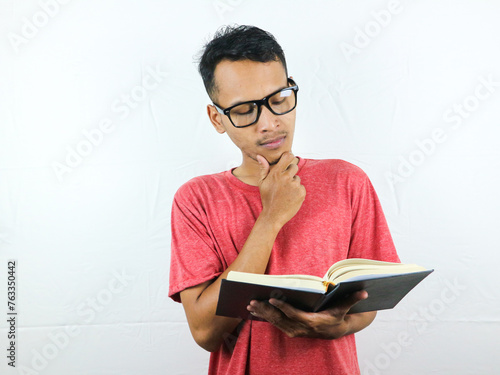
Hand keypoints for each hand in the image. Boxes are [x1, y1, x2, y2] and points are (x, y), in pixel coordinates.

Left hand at [246, 291, 372, 338]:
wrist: (335, 331)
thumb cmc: (338, 316)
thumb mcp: (345, 309)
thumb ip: (352, 300)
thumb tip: (363, 292)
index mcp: (312, 322)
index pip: (295, 314)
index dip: (283, 307)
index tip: (272, 299)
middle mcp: (301, 328)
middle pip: (281, 319)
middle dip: (266, 311)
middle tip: (253, 301)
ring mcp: (294, 330)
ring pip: (275, 322)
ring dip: (262, 314)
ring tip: (249, 305)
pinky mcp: (290, 330)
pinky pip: (275, 323)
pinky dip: (264, 317)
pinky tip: (254, 310)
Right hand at [256, 152, 305, 227]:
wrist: (273, 215)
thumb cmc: (267, 198)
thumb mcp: (262, 183)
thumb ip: (263, 168)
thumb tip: (260, 155)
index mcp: (276, 173)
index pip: (287, 156)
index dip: (289, 157)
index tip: (287, 161)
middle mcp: (286, 177)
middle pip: (294, 166)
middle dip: (290, 172)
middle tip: (284, 182)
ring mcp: (294, 185)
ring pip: (297, 178)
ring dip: (293, 183)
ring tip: (286, 192)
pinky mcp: (301, 192)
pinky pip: (301, 187)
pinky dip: (297, 191)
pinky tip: (290, 197)